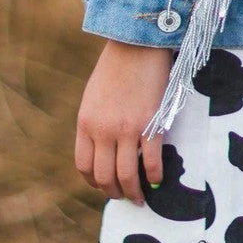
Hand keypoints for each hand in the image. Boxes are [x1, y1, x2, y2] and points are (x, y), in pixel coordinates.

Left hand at [75, 40, 173, 203]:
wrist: (137, 45)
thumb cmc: (116, 68)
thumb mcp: (93, 97)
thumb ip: (95, 124)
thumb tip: (103, 150)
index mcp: (85, 123)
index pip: (84, 166)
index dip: (94, 182)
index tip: (105, 186)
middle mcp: (103, 130)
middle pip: (105, 176)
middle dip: (115, 192)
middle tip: (126, 197)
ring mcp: (126, 129)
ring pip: (127, 175)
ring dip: (134, 192)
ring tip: (140, 197)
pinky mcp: (150, 125)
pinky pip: (152, 161)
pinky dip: (155, 176)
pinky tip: (158, 179)